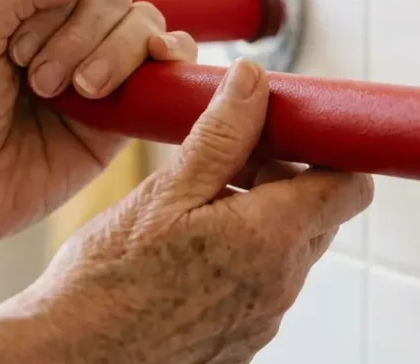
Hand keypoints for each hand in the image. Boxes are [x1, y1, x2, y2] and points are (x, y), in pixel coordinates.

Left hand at [0, 0, 197, 251]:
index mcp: (20, 2)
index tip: (17, 44)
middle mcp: (61, 32)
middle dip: (80, 34)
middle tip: (37, 80)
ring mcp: (94, 71)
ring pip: (142, 25)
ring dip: (113, 53)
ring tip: (75, 93)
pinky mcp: (120, 116)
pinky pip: (166, 71)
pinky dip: (174, 55)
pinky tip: (158, 60)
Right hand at [0, 59, 374, 362]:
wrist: (70, 357)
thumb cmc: (105, 282)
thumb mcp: (165, 192)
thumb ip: (221, 135)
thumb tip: (254, 82)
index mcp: (271, 239)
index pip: (349, 186)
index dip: (330, 150)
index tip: (290, 129)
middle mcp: (281, 285)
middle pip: (319, 214)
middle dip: (286, 177)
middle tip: (228, 158)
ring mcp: (263, 320)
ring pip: (288, 250)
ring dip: (260, 217)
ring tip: (196, 204)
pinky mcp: (241, 340)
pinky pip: (262, 285)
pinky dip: (240, 257)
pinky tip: (186, 248)